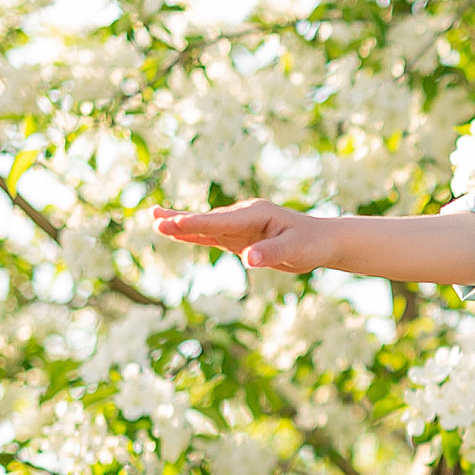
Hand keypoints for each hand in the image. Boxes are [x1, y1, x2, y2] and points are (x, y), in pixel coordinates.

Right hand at [149, 199, 336, 274]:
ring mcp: (239, 226)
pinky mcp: (238, 237)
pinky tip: (174, 232)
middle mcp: (244, 216)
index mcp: (256, 214)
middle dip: (182, 221)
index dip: (198, 223)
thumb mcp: (296, 250)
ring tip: (154, 219)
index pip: (222, 221)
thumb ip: (271, 253)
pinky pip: (211, 236)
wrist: (320, 240)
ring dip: (181, 224)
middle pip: (208, 221)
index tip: (175, 223)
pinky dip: (193, 234)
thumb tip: (248, 260)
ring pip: (205, 226)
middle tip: (154, 218)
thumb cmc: (311, 243)